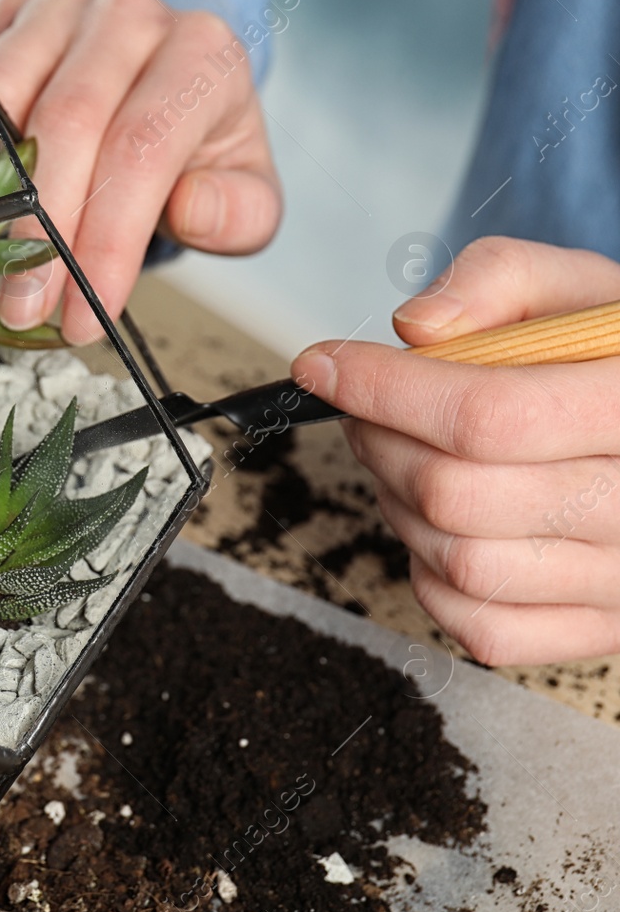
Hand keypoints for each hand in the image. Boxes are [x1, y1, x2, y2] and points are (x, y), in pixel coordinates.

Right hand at [0, 0, 281, 342]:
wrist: (160, 78)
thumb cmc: (197, 141)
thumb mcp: (244, 190)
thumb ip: (238, 214)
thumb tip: (194, 209)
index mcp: (201, 54)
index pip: (143, 150)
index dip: (106, 240)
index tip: (84, 310)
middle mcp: (134, 17)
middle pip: (71, 121)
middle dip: (40, 231)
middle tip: (25, 304)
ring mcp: (67, 7)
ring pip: (10, 96)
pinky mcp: (15, 13)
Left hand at [290, 237, 619, 664]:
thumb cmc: (618, 354)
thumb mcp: (581, 289)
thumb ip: (499, 280)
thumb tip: (417, 328)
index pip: (487, 416)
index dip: (383, 390)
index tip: (322, 367)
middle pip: (454, 494)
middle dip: (379, 443)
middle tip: (364, 411)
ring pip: (458, 563)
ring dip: (398, 506)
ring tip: (406, 457)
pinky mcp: (604, 631)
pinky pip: (483, 627)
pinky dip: (434, 576)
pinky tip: (442, 521)